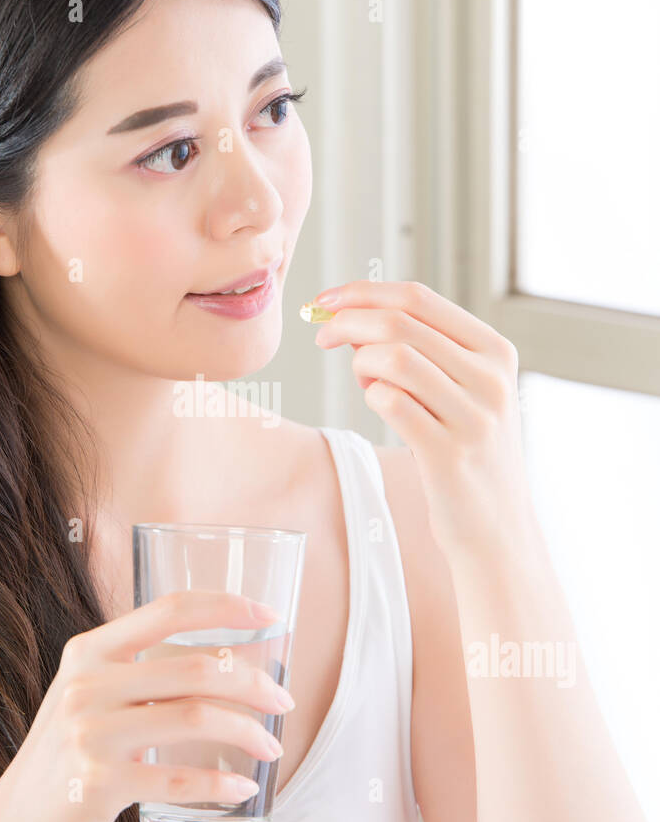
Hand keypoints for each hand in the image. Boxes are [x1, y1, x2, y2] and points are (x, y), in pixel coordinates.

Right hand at [0, 591, 290, 821]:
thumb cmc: (70, 754)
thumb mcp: (88, 695)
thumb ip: (137, 670)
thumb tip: (226, 657)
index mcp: (89, 651)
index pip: (168, 610)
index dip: (225, 606)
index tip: (269, 614)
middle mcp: (86, 686)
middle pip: (194, 668)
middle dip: (254, 682)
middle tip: (283, 700)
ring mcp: (89, 735)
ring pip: (194, 718)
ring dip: (247, 731)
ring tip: (271, 745)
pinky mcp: (98, 784)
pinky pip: (178, 777)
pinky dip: (220, 781)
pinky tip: (244, 785)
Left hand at [311, 279, 538, 560]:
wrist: (498, 528)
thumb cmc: (468, 453)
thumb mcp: (464, 391)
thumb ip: (422, 351)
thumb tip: (355, 319)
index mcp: (495, 351)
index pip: (418, 298)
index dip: (363, 292)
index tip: (327, 300)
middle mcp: (491, 378)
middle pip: (400, 323)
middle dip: (347, 321)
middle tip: (322, 335)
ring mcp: (474, 417)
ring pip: (394, 358)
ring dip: (361, 363)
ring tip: (365, 381)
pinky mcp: (449, 454)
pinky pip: (390, 402)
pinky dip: (371, 396)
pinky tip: (377, 404)